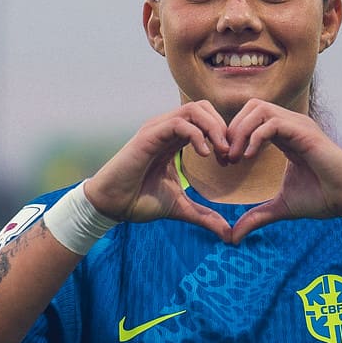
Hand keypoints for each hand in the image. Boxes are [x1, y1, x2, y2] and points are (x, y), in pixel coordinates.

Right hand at [83, 103, 235, 241]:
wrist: (112, 206)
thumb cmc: (140, 202)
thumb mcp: (180, 208)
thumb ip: (204, 216)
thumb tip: (228, 234)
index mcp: (174, 140)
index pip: (206, 120)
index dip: (223, 137)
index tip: (229, 161)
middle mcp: (167, 130)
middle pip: (204, 108)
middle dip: (223, 128)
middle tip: (228, 155)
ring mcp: (157, 130)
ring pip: (194, 109)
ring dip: (214, 128)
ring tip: (220, 152)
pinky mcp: (149, 136)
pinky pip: (180, 123)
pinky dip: (197, 134)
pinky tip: (204, 154)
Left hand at [224, 99, 341, 243]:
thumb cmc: (322, 198)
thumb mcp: (281, 207)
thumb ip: (256, 217)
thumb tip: (233, 237)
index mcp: (285, 135)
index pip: (250, 119)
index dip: (233, 136)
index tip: (225, 162)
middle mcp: (290, 125)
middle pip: (251, 107)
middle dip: (232, 129)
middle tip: (226, 158)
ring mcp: (298, 126)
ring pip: (258, 109)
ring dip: (240, 130)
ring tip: (235, 157)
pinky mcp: (305, 133)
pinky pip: (272, 122)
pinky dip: (255, 136)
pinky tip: (249, 157)